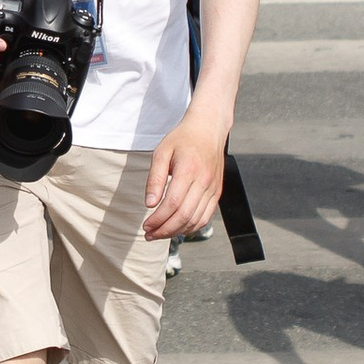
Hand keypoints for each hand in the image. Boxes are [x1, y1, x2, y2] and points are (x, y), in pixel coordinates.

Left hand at [143, 110, 228, 240]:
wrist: (208, 128)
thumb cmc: (182, 139)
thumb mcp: (161, 152)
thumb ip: (155, 179)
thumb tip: (150, 204)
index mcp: (189, 170)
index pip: (173, 204)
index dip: (158, 219)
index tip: (145, 225)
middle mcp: (204, 181)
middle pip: (185, 216)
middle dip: (165, 230)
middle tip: (149, 234)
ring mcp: (213, 188)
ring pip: (196, 220)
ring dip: (177, 232)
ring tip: (160, 233)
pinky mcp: (217, 192)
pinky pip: (206, 217)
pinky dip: (192, 227)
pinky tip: (178, 228)